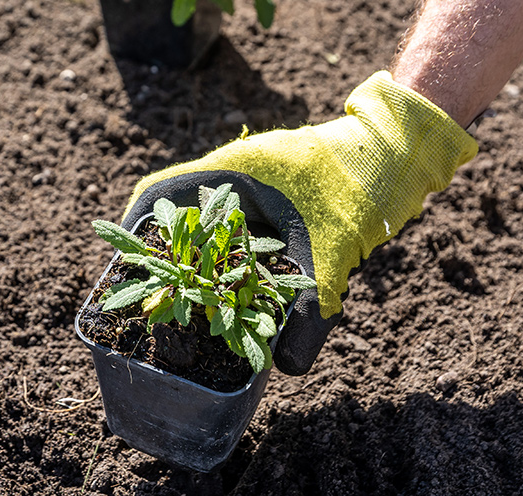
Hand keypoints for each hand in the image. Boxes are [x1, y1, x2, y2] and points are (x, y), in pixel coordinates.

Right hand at [121, 71, 476, 374]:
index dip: (135, 229)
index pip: (160, 193)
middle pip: (178, 213)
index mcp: (231, 172)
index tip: (124, 266)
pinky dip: (226, 256)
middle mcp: (233, 174)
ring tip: (185, 301)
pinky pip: (235, 228)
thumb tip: (285, 368)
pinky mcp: (273, 198)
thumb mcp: (332, 254)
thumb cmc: (358, 188)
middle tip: (154, 298)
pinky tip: (231, 290)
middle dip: (163, 255)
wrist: (398, 154)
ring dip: (195, 258)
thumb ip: (309, 313)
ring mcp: (253, 184)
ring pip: (207, 223)